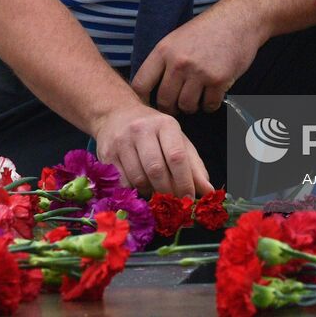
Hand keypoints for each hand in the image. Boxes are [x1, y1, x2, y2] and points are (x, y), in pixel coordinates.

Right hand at [93, 102, 212, 197]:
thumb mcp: (177, 140)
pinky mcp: (106, 154)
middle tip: (173, 202)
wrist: (116, 114)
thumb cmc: (153, 132)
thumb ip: (194, 166)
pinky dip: (134, 191)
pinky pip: (123, 183)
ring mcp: (122, 141)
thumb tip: (208, 191)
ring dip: (151, 193)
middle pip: (156, 170)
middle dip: (167, 191)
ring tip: (157, 192)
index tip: (189, 198)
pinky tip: (140, 187)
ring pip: (138, 179)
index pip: (176, 156)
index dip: (184, 181)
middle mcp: (141, 130)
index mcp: (165, 124)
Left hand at [132, 4, 263, 116]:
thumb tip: (150, 90)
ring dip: (191, 107)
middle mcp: (178, 62)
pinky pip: (209, 106)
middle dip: (170, 107)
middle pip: (164, 101)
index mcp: (163, 50)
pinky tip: (212, 96)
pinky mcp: (219, 80)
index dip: (142, 99)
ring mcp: (199, 72)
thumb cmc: (207, 30)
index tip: (150, 103)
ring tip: (196, 98)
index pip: (140, 85)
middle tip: (177, 106)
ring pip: (186, 106)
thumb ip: (163, 61)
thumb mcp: (176, 39)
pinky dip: (210, 105)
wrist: (238, 19)